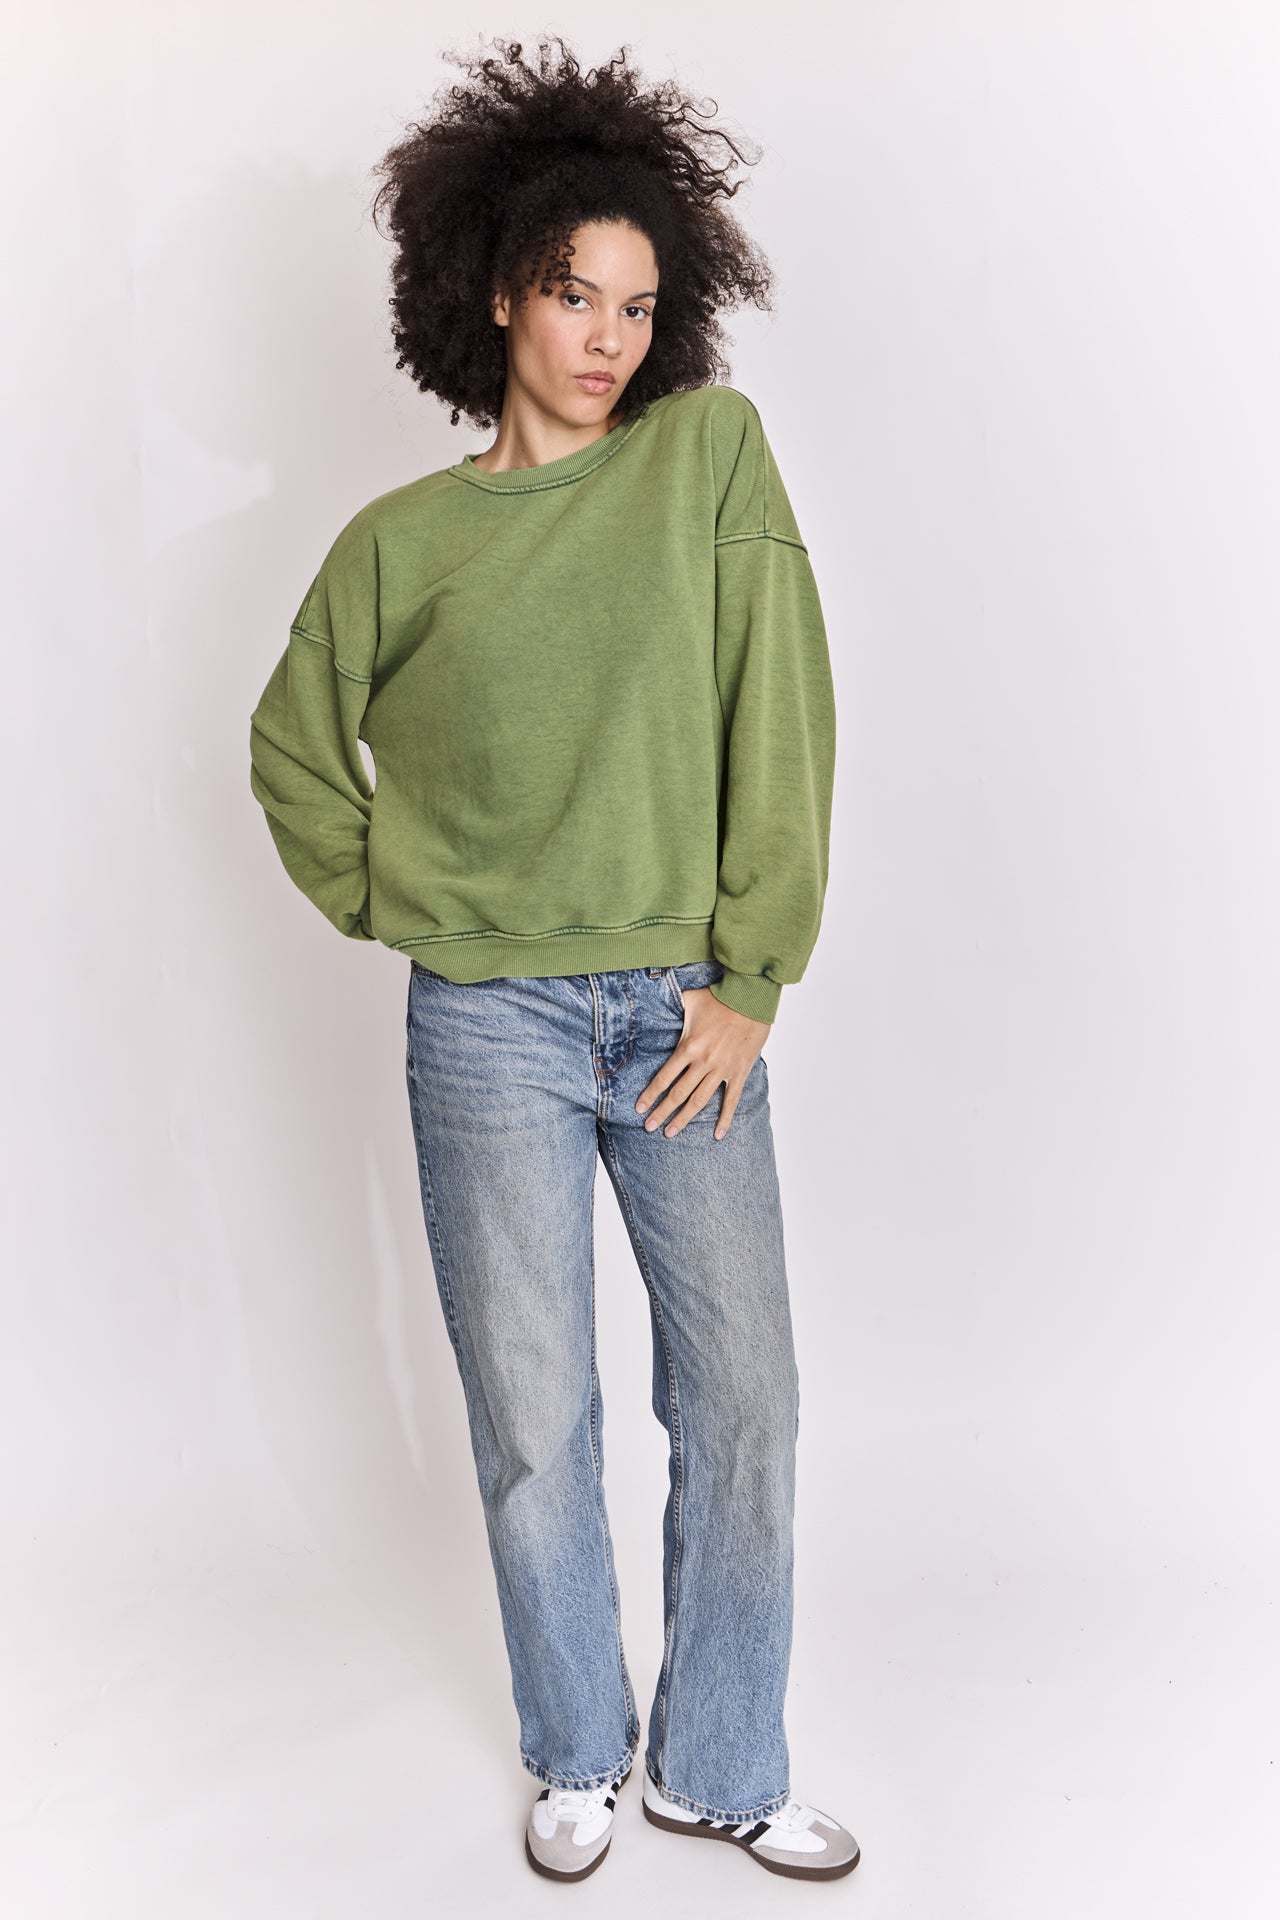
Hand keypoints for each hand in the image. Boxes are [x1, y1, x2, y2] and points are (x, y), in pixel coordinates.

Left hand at [635, 988, 769, 1140]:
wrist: (751, 999)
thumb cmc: (719, 998)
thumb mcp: (689, 999)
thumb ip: (671, 1004)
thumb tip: (653, 993)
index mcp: (688, 1047)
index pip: (664, 1077)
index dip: (651, 1094)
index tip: (640, 1108)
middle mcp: (703, 1062)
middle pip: (678, 1094)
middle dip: (662, 1112)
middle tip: (649, 1127)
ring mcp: (722, 1069)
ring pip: (699, 1101)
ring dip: (683, 1119)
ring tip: (670, 1133)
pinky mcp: (739, 1072)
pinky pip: (731, 1100)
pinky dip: (725, 1119)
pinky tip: (717, 1135)